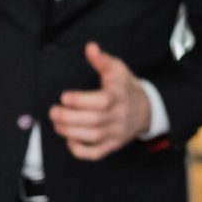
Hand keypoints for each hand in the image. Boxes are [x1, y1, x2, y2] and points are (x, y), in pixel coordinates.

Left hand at [49, 43, 152, 160]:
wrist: (147, 109)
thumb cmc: (126, 88)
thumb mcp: (117, 69)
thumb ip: (102, 60)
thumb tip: (90, 47)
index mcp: (118, 96)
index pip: (101, 101)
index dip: (80, 100)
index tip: (64, 96)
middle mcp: (118, 116)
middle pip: (93, 121)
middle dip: (68, 117)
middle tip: (54, 112)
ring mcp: (116, 132)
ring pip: (93, 137)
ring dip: (70, 132)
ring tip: (57, 124)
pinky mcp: (113, 145)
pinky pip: (96, 153)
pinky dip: (81, 151)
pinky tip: (70, 140)